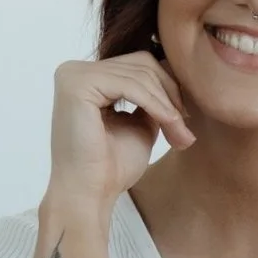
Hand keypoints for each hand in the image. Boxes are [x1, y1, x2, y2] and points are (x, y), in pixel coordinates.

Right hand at [48, 53, 194, 209]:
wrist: (90, 195)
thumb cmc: (111, 167)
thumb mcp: (141, 124)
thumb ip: (152, 98)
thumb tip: (179, 75)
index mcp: (87, 77)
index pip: (139, 65)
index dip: (169, 87)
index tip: (185, 119)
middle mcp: (75, 71)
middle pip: (142, 63)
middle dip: (171, 94)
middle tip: (184, 129)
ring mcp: (73, 75)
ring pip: (140, 74)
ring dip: (167, 105)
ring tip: (179, 134)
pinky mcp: (77, 85)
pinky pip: (131, 85)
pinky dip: (156, 104)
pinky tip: (169, 123)